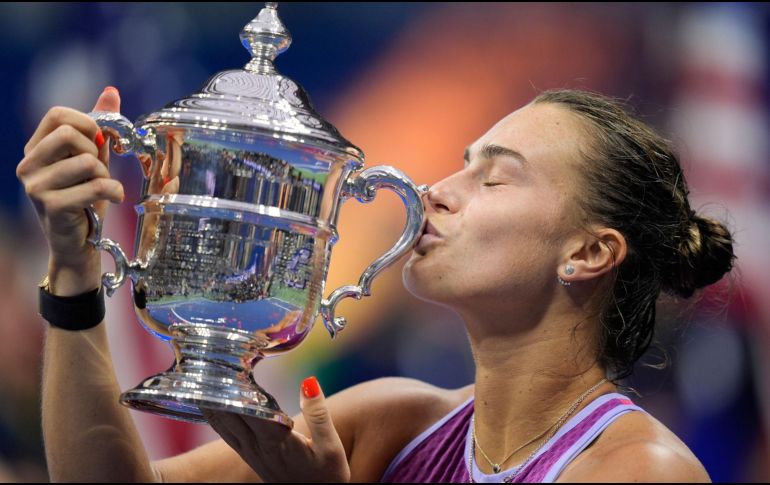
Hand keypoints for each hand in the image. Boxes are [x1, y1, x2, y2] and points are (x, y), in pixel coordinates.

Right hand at [17, 88, 123, 289]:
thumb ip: (99, 127)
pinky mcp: (50, 206)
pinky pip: (94, 186)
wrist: (79, 244)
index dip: (87, 123)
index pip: (57, 114)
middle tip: (98, 171)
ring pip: (86, 162)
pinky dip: (114, 191)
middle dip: (95, 152)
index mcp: (35, 149)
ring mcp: (35, 186)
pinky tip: (114, 198)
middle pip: (69, 134)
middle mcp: (28, 165)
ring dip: (104, 175)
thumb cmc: (85, 200)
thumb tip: (111, 91)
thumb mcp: (94, 159)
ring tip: (100, 189)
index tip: (99, 142)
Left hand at [204, 377, 349, 482]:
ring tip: (200, 380)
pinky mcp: (251, 457)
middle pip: (228, 416)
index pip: (248, 410)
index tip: (225, 366)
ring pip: (223, 426)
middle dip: (217, 391)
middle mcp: (258, 447)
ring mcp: (252, 453)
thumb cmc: (327, 475)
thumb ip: (319, 413)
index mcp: (276, 440)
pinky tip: (211, 405)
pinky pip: (227, 434)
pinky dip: (217, 417)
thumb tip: (309, 382)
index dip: (234, 388)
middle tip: (207, 366)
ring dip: (211, 403)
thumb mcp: (330, 446)